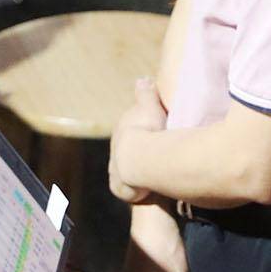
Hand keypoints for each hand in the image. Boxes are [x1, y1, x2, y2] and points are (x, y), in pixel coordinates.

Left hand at [107, 77, 169, 206]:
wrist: (138, 156)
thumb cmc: (148, 129)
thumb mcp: (150, 105)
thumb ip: (146, 93)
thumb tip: (143, 79)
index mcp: (122, 129)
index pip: (132, 130)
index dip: (143, 133)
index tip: (154, 136)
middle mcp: (115, 149)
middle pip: (128, 151)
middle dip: (138, 153)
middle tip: (155, 157)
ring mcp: (115, 168)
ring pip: (125, 170)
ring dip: (135, 173)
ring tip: (150, 177)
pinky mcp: (119, 187)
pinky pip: (126, 190)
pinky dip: (134, 191)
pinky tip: (144, 192)